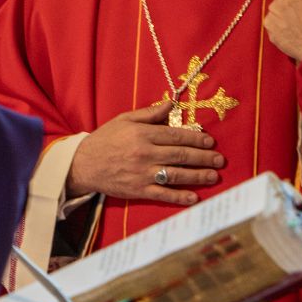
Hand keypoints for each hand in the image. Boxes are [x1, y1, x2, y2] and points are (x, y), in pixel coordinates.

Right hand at [65, 100, 223, 205]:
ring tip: (213, 176)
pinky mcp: (138, 190)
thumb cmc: (103, 140)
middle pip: (181, 155)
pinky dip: (180, 196)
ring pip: (177, 174)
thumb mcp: (123, 120)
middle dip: (204, 158)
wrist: (81, 165)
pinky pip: (163, 194)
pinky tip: (194, 198)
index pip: (176, 136)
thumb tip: (171, 104)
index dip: (196, 139)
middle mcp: (144, 153)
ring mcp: (142, 173)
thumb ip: (149, 113)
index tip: (210, 141)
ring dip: (198, 176)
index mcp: (142, 134)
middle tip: (219, 160)